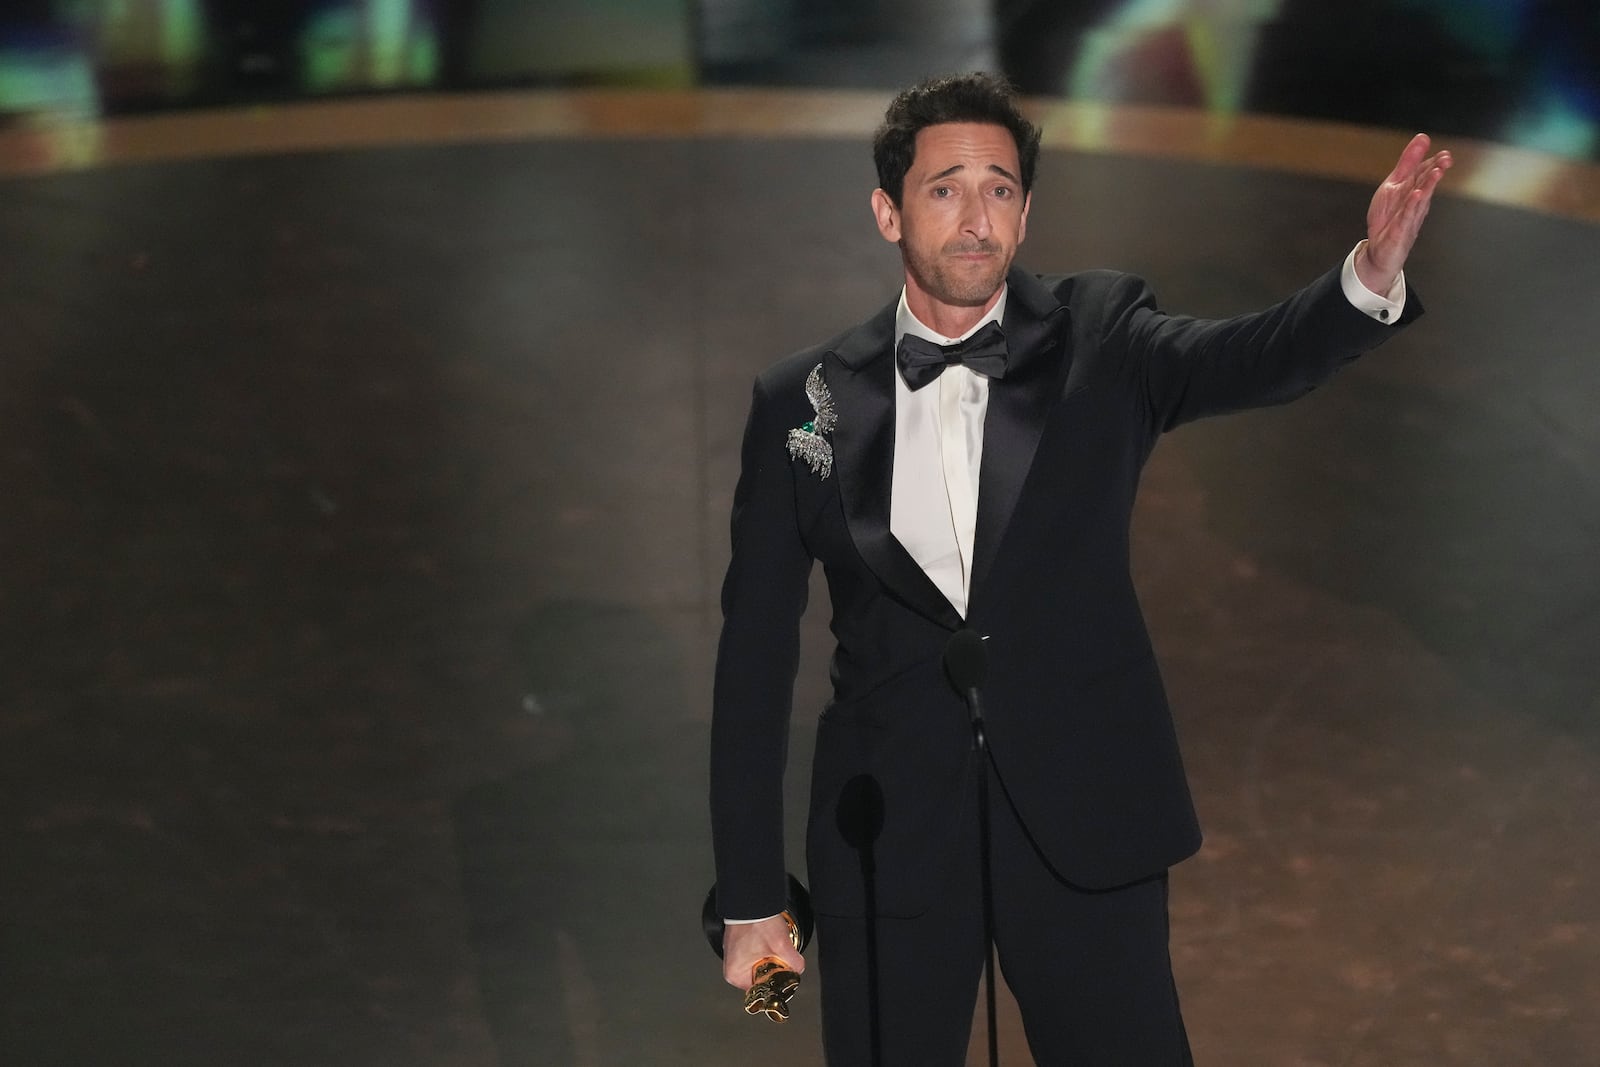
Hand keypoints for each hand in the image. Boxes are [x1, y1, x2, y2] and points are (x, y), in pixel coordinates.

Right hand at [722, 915, 803, 989]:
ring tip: (774, 945)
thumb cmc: (757, 920)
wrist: (751, 900)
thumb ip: (795, 963)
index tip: (784, 974)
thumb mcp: (781, 945)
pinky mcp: (738, 946)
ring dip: (770, 958)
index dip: (776, 983)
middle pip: (761, 978)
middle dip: (774, 969)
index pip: (761, 991)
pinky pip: (756, 955)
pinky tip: (769, 941)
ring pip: (760, 966)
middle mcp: (731, 968)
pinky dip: (765, 950)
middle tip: (779, 955)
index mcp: (735, 975)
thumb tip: (798, 970)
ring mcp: (734, 956)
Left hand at [1356, 133, 1452, 294]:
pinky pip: (1407, 215)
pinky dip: (1412, 205)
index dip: (1434, 163)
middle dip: (1435, 171)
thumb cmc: (1389, 217)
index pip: (1424, 173)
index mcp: (1414, 189)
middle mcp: (1416, 202)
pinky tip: (1416, 195)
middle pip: (1426, 184)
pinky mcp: (1401, 229)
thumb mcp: (1394, 185)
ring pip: (1420, 198)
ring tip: (1436, 173)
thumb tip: (1423, 137)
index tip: (1444, 154)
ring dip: (1428, 185)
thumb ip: (1408, 163)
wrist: (1380, 250)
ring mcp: (1409, 216)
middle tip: (1446, 160)